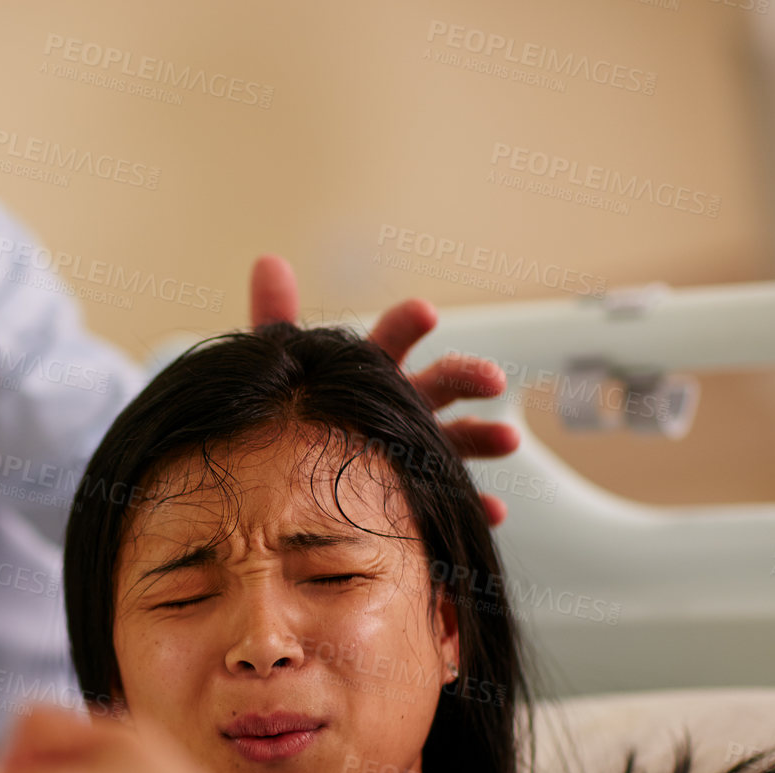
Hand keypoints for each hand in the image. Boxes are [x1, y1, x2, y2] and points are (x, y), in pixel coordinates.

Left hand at [249, 255, 520, 526]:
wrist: (303, 479)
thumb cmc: (303, 413)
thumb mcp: (285, 369)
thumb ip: (276, 318)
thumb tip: (267, 260)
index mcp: (372, 374)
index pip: (391, 340)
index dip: (405, 324)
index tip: (422, 311)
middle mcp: (404, 406)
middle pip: (439, 383)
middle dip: (466, 376)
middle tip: (490, 377)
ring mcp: (420, 449)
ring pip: (458, 440)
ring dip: (484, 436)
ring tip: (507, 439)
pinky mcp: (423, 494)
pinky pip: (453, 502)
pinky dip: (476, 505)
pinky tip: (493, 510)